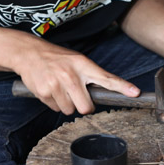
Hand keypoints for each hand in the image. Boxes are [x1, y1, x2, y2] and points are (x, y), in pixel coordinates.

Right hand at [17, 42, 138, 114]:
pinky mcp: (44, 92)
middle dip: (83, 106)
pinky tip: (50, 89)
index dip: (121, 86)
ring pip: (69, 111)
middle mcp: (71, 75)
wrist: (28, 53)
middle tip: (76, 95)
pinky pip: (55, 109)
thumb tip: (102, 95)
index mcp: (83, 64)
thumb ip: (90, 76)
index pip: (106, 78)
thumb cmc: (56, 59)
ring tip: (59, 88)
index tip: (135, 92)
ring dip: (66, 104)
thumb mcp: (77, 61)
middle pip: (86, 107)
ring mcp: (56, 84)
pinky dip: (54, 103)